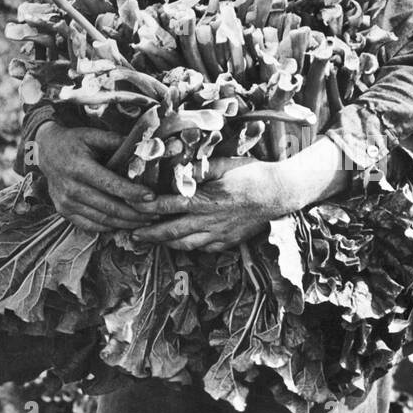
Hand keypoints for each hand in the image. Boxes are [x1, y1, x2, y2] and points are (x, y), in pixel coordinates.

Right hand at [35, 123, 163, 233]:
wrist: (44, 151)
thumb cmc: (74, 142)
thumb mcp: (93, 135)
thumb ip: (117, 142)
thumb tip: (144, 147)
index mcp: (79, 167)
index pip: (110, 184)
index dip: (132, 192)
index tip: (152, 197)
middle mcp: (70, 188)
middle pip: (109, 207)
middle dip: (135, 213)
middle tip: (155, 214)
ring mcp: (65, 202)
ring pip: (102, 220)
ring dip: (126, 223)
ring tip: (145, 221)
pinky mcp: (64, 211)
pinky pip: (90, 226)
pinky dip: (110, 227)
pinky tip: (126, 224)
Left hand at [128, 156, 287, 250]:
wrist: (280, 193)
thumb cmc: (252, 173)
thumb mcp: (225, 163)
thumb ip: (199, 169)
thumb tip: (177, 168)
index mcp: (206, 199)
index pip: (169, 204)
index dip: (148, 207)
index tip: (132, 206)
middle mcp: (210, 220)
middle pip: (172, 231)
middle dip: (150, 234)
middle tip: (132, 235)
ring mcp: (220, 234)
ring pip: (186, 244)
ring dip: (166, 243)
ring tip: (151, 241)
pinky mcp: (229, 241)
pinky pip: (203, 249)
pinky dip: (188, 247)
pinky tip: (180, 243)